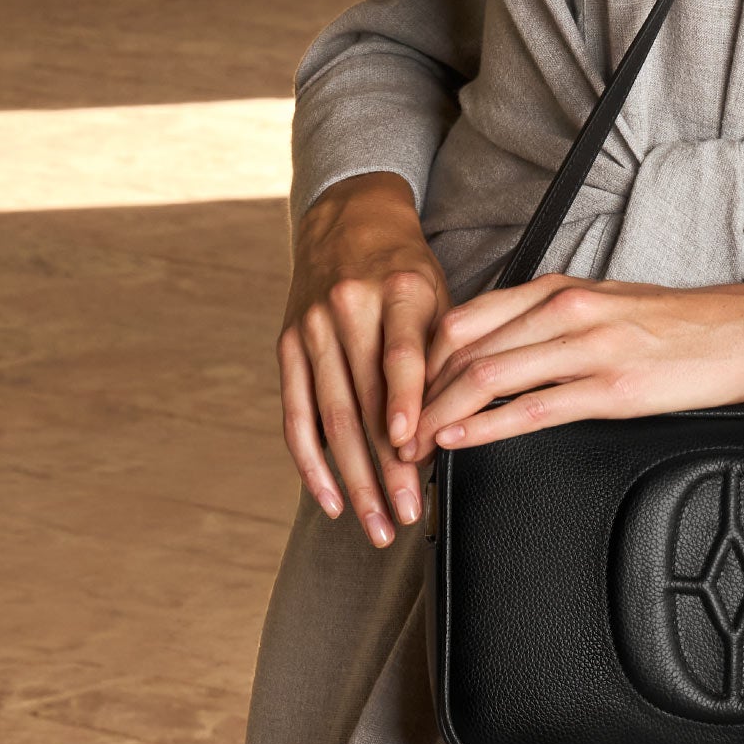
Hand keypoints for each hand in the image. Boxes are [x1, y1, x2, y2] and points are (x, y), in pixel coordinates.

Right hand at [277, 172, 443, 546]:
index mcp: (395, 291)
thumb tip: (456, 428)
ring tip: (375, 523)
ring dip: (352, 480)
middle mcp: (347, 309)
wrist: (346, 220)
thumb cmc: (405, 269)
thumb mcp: (437, 293)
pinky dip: (310, 463)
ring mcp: (311, 330)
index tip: (410, 445)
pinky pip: (296, 415)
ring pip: (330, 419)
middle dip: (385, 468)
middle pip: (363, 401)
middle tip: (406, 516)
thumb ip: (443, 353)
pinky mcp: (287, 346)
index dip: (405, 401)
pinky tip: (328, 499)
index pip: (399, 354)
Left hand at [407, 276, 743, 458]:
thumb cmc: (671, 326)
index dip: (418, 359)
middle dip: (417, 394)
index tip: (397, 393)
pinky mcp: (612, 390)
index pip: (463, 320)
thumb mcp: (599, 305)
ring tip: (412, 445)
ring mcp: (588, 348)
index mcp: (555, 289)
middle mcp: (565, 310)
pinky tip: (459, 441)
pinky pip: (533, 408)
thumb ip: (543, 319)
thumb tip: (488, 346)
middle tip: (390, 429)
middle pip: (464, 350)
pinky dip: (486, 427)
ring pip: (489, 377)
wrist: (741, 334)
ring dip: (441, 415)